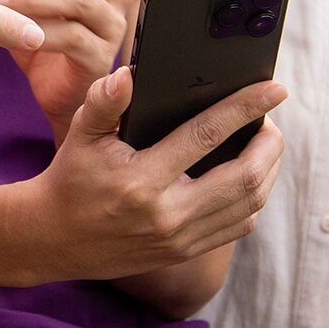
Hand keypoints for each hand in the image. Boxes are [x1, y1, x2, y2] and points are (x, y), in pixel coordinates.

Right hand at [17, 65, 284, 281]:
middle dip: (269, 144)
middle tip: (271, 120)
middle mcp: (167, 214)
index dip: (246, 108)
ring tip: (265, 145)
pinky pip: (237, 227)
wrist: (55, 238)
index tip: (273, 90)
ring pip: (249, 205)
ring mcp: (179, 239)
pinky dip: (253, 200)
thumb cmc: (72, 177)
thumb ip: (104, 101)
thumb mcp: (81, 133)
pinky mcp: (184, 252)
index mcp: (142, 180)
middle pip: (244, 178)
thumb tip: (129, 75)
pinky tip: (249, 178)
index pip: (207, 135)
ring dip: (268, 172)